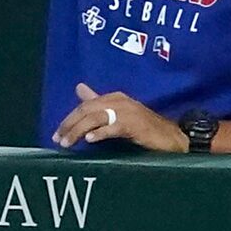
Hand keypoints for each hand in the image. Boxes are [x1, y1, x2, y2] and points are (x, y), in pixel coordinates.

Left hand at [54, 83, 183, 151]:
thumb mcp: (119, 113)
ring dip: (78, 131)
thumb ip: (99, 102)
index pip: (85, 106)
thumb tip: (79, 88)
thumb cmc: (144, 127)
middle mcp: (119, 101)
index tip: (57, 134)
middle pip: (87, 110)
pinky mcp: (136, 125)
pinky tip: (90, 139)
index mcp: (114, 98)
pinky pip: (114, 127)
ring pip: (96, 118)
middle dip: (69, 125)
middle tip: (57, 140)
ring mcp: (128, 113)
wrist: (172, 138)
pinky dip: (100, 132)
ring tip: (67, 143)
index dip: (69, 119)